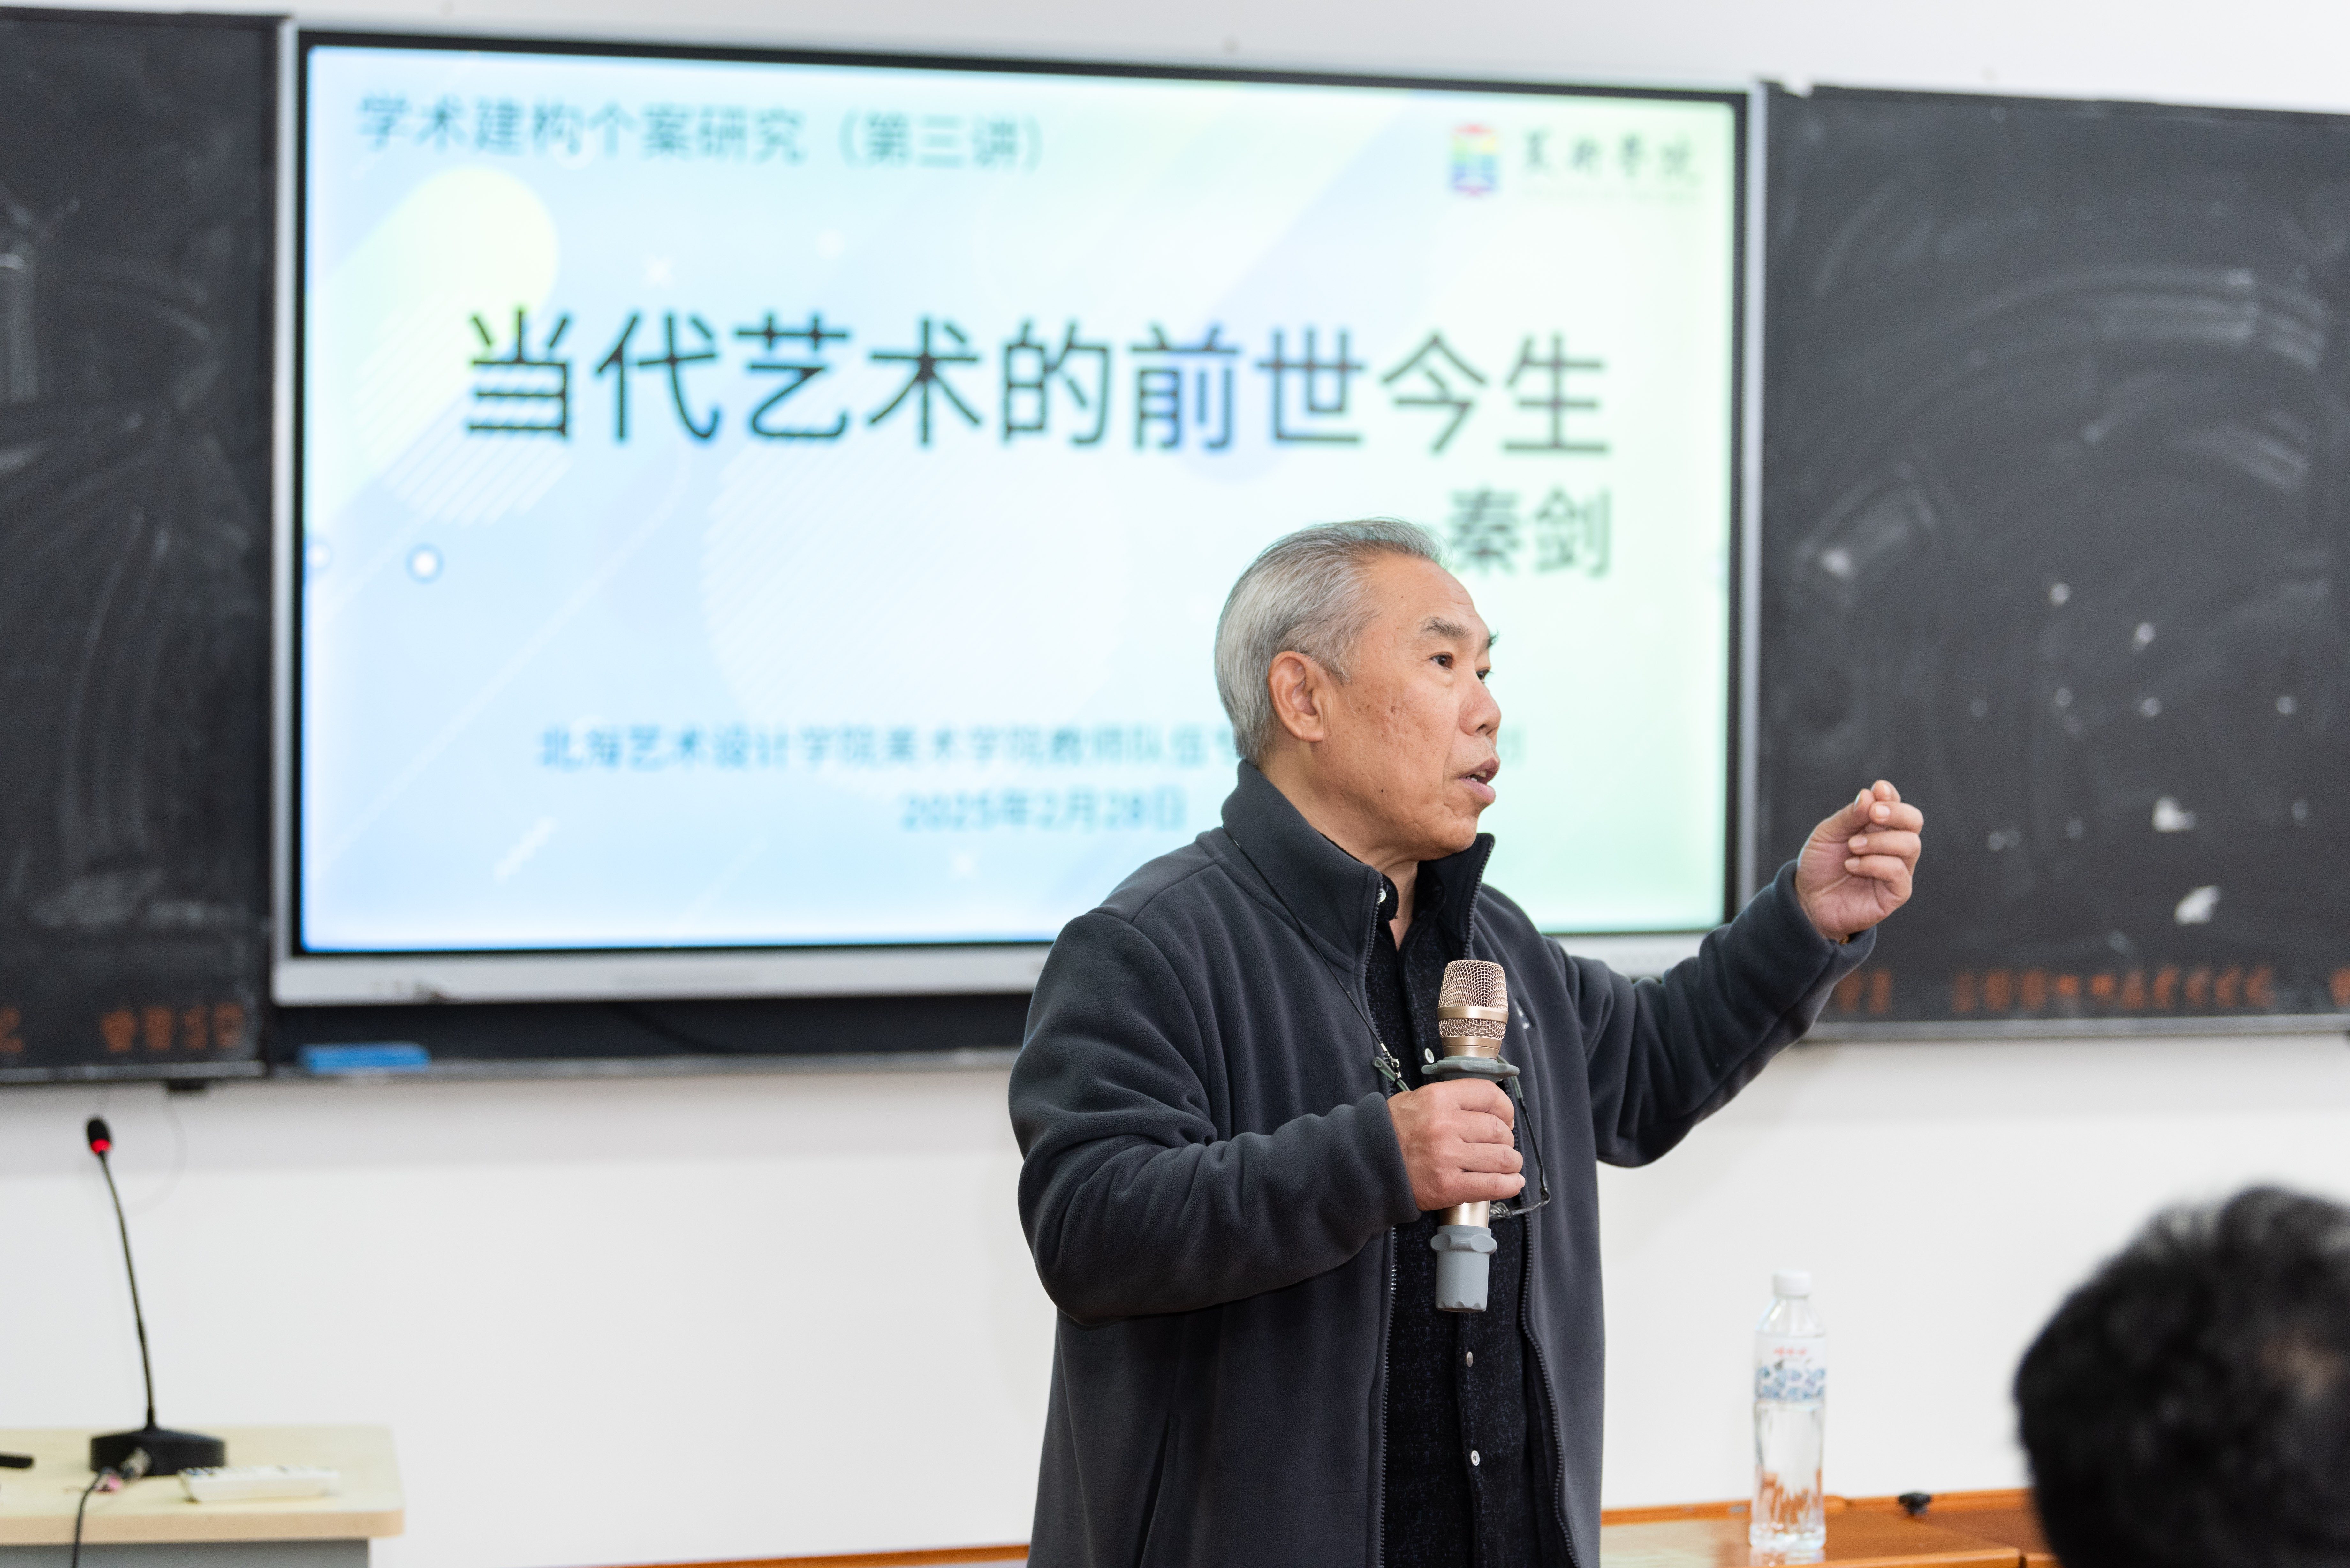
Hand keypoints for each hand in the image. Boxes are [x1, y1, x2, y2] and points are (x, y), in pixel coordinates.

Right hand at [1386, 1078, 1522, 1210]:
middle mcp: (1444, 1126)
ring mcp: (1447, 1157)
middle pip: (1499, 1129)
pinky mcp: (1448, 1187)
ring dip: (1511, 1162)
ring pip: (1502, 1158)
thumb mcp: (1416, 1100)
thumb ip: (1450, 1100)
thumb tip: (1486, 1108)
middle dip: (1507, 1139)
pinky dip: (1509, 1185)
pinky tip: (1511, 1182)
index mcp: (1437, 1099)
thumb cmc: (1391, 1133)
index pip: (1489, 1095)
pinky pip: (1494, 1186)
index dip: (1504, 1108)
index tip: (1505, 1117)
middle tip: (1502, 1145)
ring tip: (1508, 1165)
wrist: (1365, 1164)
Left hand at [1796, 779, 1923, 941]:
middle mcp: (1893, 845)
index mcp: (1878, 827)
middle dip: (1897, 813)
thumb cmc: (1820, 864)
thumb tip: (1870, 794)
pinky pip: (1899, 872)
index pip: (1895, 804)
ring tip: (1852, 846)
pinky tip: (1852, 866)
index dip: (1890, 795)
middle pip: (1914, 821)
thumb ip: (1850, 816)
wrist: (1809, 900)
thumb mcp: (1828, 834)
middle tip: (1873, 814)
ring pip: (1911, 845)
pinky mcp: (1897, 892)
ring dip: (1880, 841)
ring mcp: (1898, 869)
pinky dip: (1874, 864)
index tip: (1878, 789)